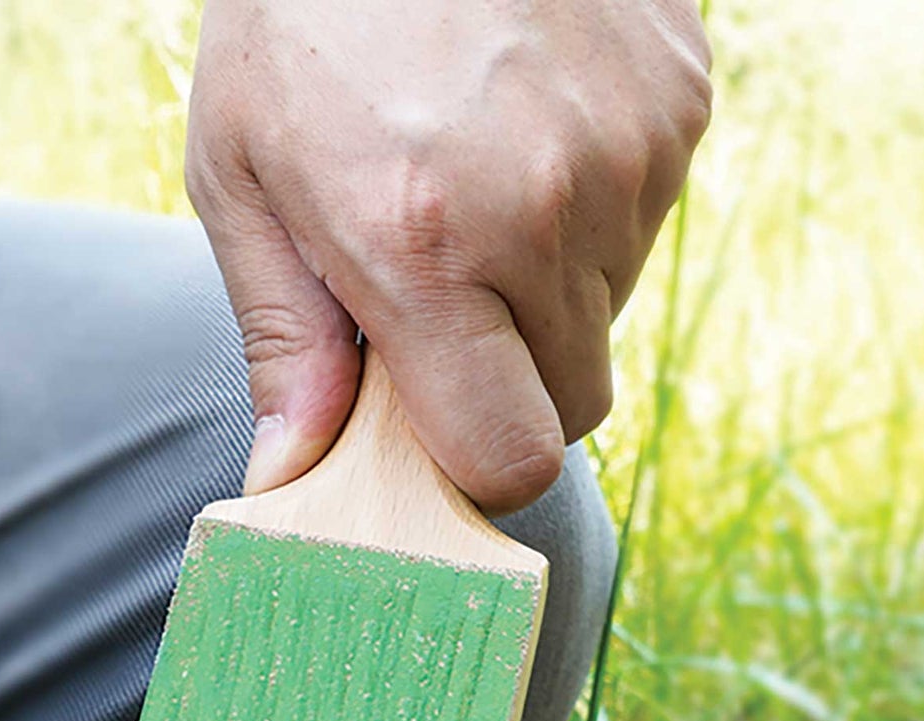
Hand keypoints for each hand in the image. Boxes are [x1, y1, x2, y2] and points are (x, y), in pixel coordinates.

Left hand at [186, 0, 710, 510]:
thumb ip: (281, 336)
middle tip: (444, 303)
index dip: (480, 467)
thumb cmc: (301, 14)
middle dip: (512, 383)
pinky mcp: (682, 99)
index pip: (513, 458)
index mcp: (424, 251)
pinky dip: (593, 206)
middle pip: (574, 403)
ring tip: (476, 188)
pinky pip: (649, 219)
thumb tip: (290, 473)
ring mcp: (629, 153)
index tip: (438, 428)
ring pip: (610, 313)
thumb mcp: (241, 173)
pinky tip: (525, 131)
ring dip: (550, 291)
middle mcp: (544, 213)